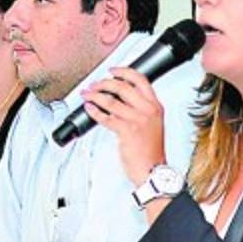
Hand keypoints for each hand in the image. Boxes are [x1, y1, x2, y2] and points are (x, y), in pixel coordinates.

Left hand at [80, 66, 166, 185]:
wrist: (152, 170)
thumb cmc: (150, 151)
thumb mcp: (153, 124)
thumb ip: (141, 109)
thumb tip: (120, 98)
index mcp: (155, 106)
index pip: (141, 80)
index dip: (124, 72)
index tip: (113, 71)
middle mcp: (148, 110)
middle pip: (123, 86)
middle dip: (104, 83)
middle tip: (95, 84)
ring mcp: (138, 120)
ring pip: (111, 101)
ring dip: (95, 95)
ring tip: (87, 95)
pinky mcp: (127, 130)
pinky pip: (106, 117)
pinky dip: (94, 111)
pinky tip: (89, 108)